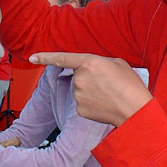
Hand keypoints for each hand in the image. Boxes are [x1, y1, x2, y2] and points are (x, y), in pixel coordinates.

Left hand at [30, 53, 151, 126]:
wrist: (134, 110)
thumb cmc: (130, 85)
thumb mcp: (117, 63)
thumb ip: (100, 62)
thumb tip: (92, 68)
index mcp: (89, 62)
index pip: (62, 58)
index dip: (45, 57)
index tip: (32, 57)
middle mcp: (79, 78)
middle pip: (78, 75)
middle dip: (89, 78)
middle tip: (108, 82)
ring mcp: (78, 95)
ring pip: (80, 90)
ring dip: (91, 90)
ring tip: (109, 93)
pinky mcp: (80, 109)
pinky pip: (82, 103)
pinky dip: (91, 103)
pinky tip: (104, 104)